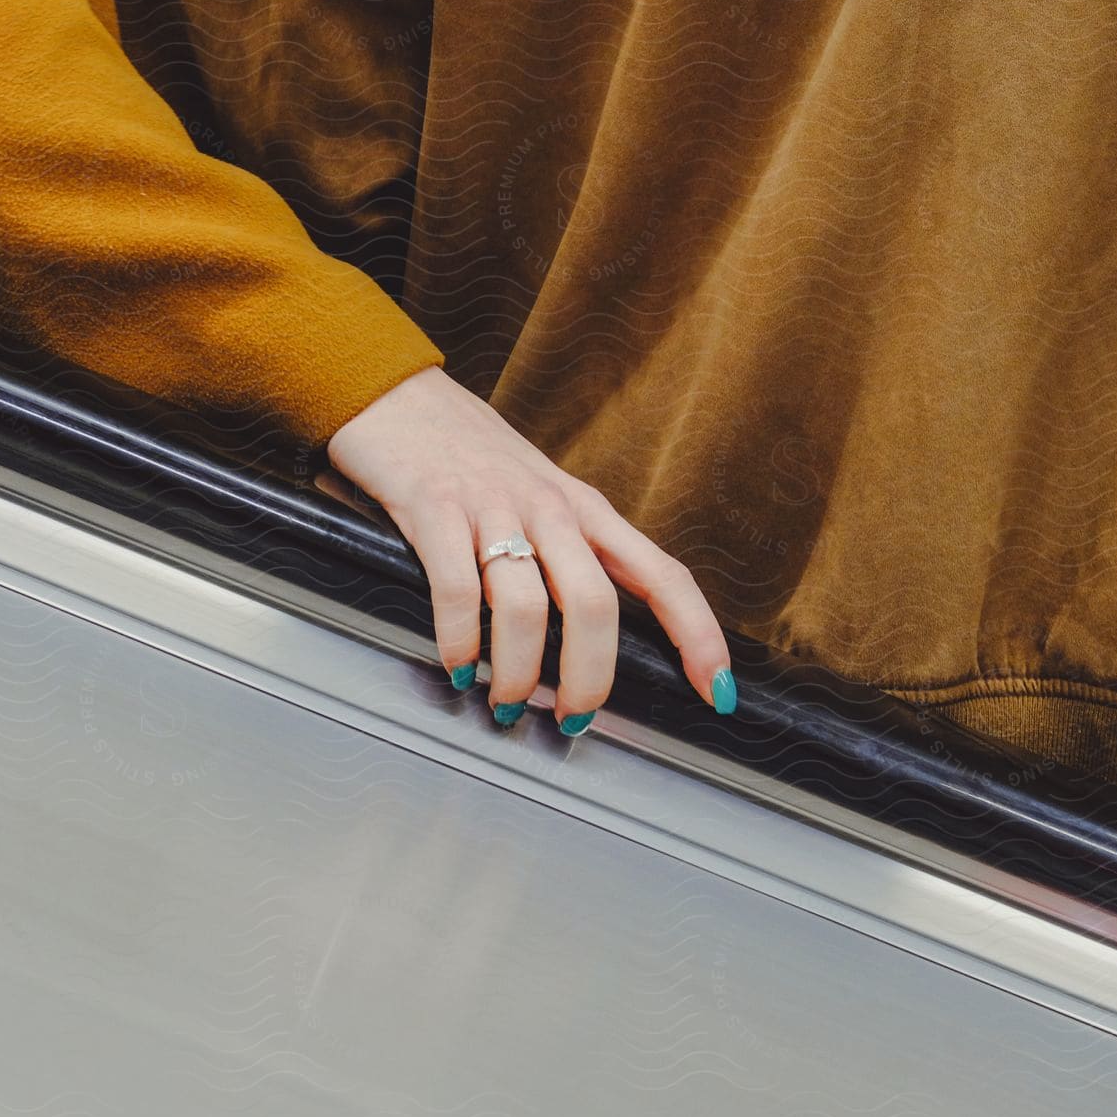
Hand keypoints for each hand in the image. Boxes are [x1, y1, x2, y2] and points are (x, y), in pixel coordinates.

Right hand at [326, 366, 736, 733]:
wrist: (399, 397)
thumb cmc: (472, 458)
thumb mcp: (542, 498)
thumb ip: (572, 556)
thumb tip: (595, 641)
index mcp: (587, 511)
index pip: (662, 576)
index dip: (697, 635)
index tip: (717, 690)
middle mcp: (550, 508)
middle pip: (594, 605)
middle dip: (588, 678)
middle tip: (573, 720)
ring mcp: (493, 507)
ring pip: (525, 608)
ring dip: (517, 674)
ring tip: (507, 704)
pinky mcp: (434, 508)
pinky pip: (457, 591)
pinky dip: (460, 642)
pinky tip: (458, 666)